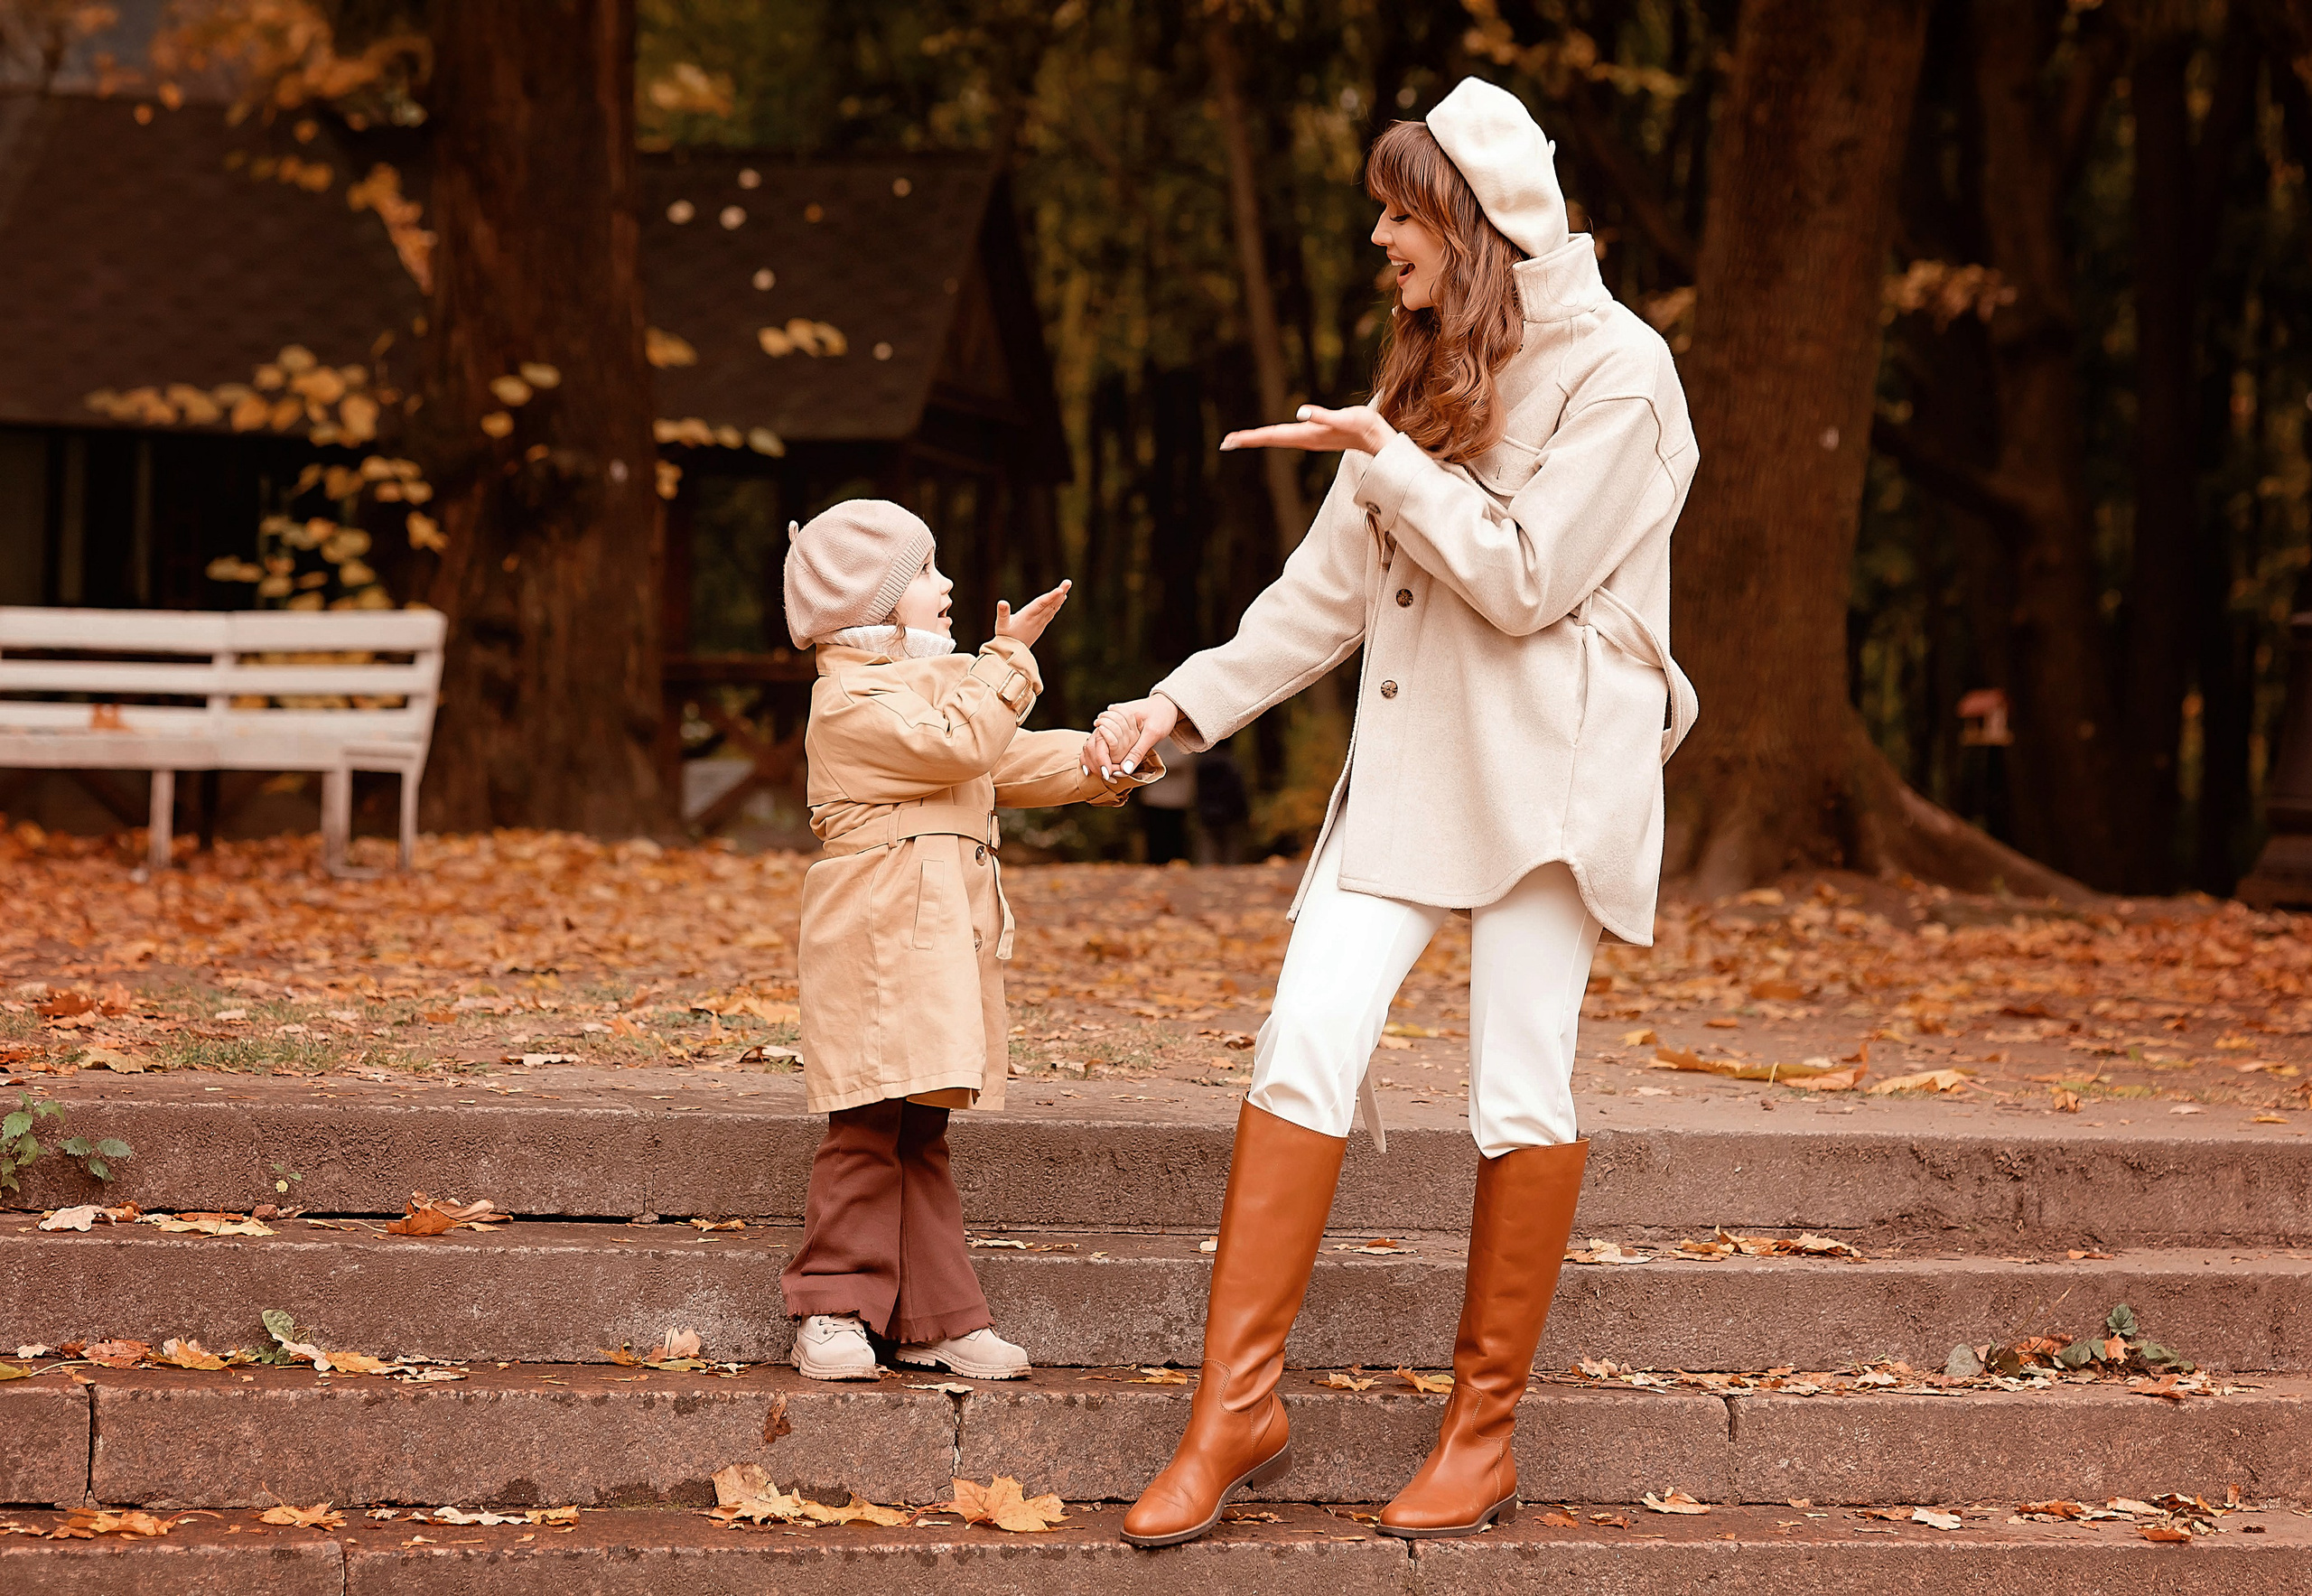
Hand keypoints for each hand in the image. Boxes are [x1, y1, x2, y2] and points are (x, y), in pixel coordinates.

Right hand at [994, 579, 1069, 648]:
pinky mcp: (1041, 625)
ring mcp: (1040, 623)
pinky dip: (1057, 605)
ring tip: (1066, 586)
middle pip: (1050, 604)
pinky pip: (1051, 613)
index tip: (1060, 590)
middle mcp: (1036, 619)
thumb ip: (1002, 613)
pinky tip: (1062, 598)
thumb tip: (1002, 602)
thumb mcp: (1001, 625)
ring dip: (1060, 597)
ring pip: (1052, 608)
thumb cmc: (1005, 638)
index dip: (1050, 597)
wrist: (1012, 654)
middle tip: (1068, 582)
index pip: (1041, 605)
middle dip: (1059, 593)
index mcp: (1027, 617)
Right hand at [1082, 694, 1179, 777]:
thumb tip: (1125, 770)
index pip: (1100, 739)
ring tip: (1106, 774)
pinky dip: (1103, 754)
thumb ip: (1138, 751)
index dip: (1102, 759)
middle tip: (1107, 776)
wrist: (1168, 703)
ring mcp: (1111, 721)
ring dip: (1098, 759)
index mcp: (1117, 714)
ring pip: (1096, 743)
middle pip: (1094, 742)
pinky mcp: (1115, 726)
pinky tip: (1106, 766)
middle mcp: (1110, 716)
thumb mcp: (1153, 733)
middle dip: (1098, 761)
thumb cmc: (1162, 715)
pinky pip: (1103, 742)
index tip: (1108, 774)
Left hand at [1220, 402, 1393, 455]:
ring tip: (1239, 439)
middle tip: (1225, 442)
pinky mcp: (1313, 435)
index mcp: (1305, 435)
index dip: (1251, 437)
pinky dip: (1273, 435)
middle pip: (1270, 439)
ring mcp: (1308, 439)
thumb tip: (1300, 412)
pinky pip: (1286, 436)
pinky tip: (1268, 434)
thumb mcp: (1344, 417)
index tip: (1230, 441)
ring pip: (1277, 439)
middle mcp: (1303, 439)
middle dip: (1248, 440)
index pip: (1272, 435)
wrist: (1377, 438)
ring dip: (1258, 438)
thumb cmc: (1363, 426)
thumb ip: (1322, 416)